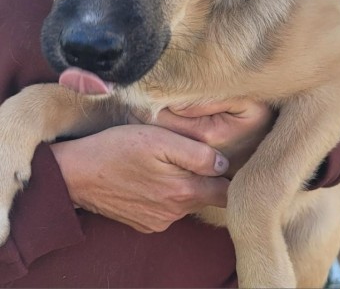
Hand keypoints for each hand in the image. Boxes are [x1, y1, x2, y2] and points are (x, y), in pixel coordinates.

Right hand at [51, 99, 273, 232]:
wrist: (77, 173)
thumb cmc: (119, 148)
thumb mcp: (161, 140)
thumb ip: (197, 154)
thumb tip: (224, 165)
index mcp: (183, 191)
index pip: (227, 193)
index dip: (235, 178)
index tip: (238, 162)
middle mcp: (174, 212)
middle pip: (208, 196)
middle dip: (210, 179)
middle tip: (202, 156)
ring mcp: (158, 221)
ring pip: (187, 201)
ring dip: (186, 185)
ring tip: (171, 163)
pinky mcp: (144, 223)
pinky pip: (168, 209)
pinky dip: (168, 194)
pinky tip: (153, 177)